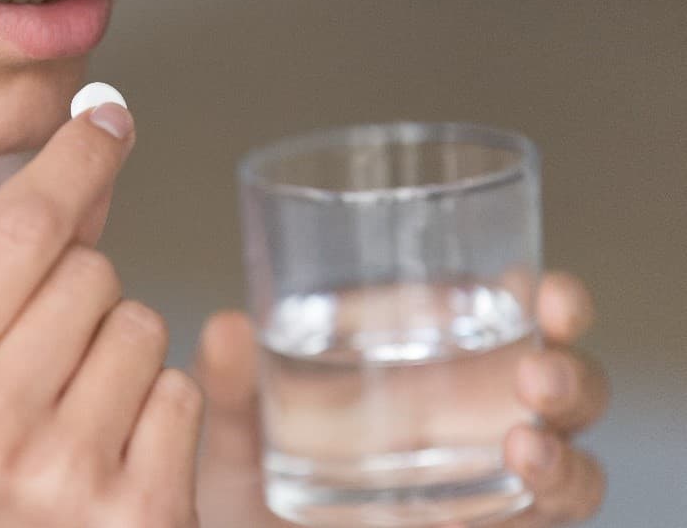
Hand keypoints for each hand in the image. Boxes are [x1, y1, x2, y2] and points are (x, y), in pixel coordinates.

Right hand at [0, 106, 201, 527]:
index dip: (74, 161)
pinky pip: (183, 391)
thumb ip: (8, 265)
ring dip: (127, 353)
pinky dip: (160, 410)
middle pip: (91, 271)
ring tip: (80, 415)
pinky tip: (116, 456)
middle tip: (51, 364)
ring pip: (146, 325)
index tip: (108, 119)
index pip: (19, 228)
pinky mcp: (139, 511)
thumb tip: (92, 144)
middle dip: (88, 293)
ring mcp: (62, 473)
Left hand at [193, 272, 607, 527]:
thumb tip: (226, 327)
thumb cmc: (254, 481)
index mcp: (430, 359)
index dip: (551, 300)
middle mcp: (475, 415)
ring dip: (563, 455)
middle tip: (535, 376)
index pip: (512, 315)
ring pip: (567, 462)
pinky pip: (535, 521)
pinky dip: (533, 507)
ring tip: (524, 447)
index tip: (548, 295)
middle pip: (560, 386)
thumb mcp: (238, 430)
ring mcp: (487, 481)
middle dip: (571, 376)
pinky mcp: (488, 527)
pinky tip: (484, 499)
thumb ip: (231, 386)